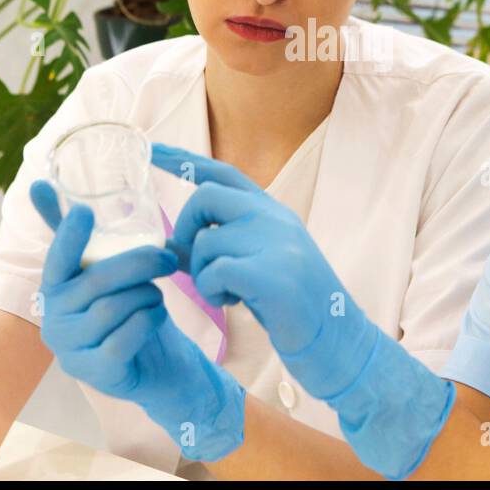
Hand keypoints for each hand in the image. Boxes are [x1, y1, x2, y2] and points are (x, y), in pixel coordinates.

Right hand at [29, 179, 244, 460]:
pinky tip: (155, 318)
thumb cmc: (128, 310)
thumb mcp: (105, 270)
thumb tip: (39, 183)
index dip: (70, 236)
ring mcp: (71, 352)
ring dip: (147, 296)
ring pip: (115, 308)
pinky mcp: (96, 374)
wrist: (157, 365)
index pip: (58, 260)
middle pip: (98, 282)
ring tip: (155, 296)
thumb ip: (77, 235)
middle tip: (169, 257)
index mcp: (53, 291)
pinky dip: (149, 320)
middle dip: (140, 264)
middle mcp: (53, 322)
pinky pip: (126, 336)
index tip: (84, 211)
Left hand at [151, 143, 456, 478]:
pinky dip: (212, 289)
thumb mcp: (261, 261)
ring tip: (223, 293)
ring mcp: (277, 243)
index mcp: (273, 211)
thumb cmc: (292, 306)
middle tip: (190, 262)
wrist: (340, 341)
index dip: (181, 159)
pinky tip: (232, 302)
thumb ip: (226, 243)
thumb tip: (172, 242)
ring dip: (201, 273)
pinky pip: (214, 271)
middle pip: (205, 197)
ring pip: (205, 240)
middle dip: (186, 229)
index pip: (221, 172)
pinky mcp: (272, 275)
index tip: (149, 148)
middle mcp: (275, 217)